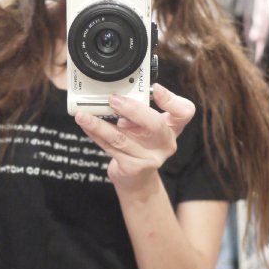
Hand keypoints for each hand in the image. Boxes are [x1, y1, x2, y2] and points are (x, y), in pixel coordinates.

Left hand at [75, 83, 194, 191]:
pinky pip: (110, 148)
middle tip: (113, 99)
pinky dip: (95, 134)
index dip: (171, 100)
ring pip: (122, 138)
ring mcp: (150, 158)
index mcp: (172, 127)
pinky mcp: (133, 167)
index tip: (156, 89)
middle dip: (132, 110)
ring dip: (100, 125)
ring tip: (84, 115)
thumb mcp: (146, 126)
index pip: (184, 112)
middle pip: (155, 125)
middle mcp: (165, 143)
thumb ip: (139, 111)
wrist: (136, 179)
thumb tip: (115, 94)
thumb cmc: (140, 144)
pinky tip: (85, 125)